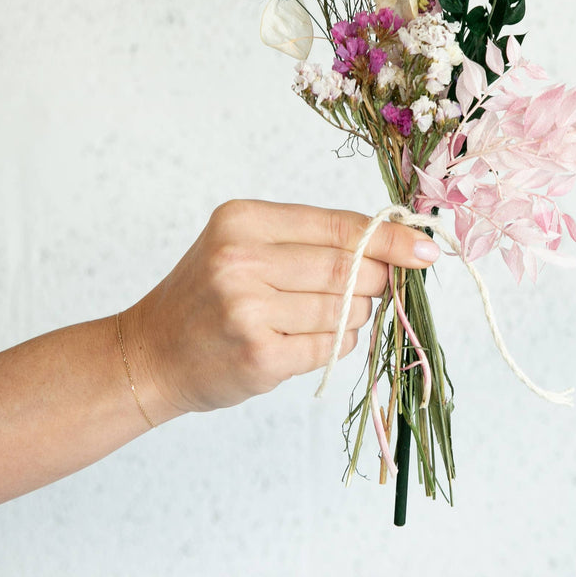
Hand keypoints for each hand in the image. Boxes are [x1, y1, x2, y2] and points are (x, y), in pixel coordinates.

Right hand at [122, 200, 438, 418]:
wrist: (149, 353)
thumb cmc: (208, 296)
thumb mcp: (244, 245)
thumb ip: (312, 239)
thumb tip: (401, 244)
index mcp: (243, 220)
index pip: (340, 227)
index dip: (391, 240)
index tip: (427, 250)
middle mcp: (241, 260)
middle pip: (351, 269)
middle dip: (374, 282)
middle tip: (365, 289)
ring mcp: (249, 310)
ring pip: (347, 310)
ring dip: (350, 316)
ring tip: (310, 317)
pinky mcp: (259, 356)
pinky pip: (331, 346)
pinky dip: (333, 343)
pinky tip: (299, 340)